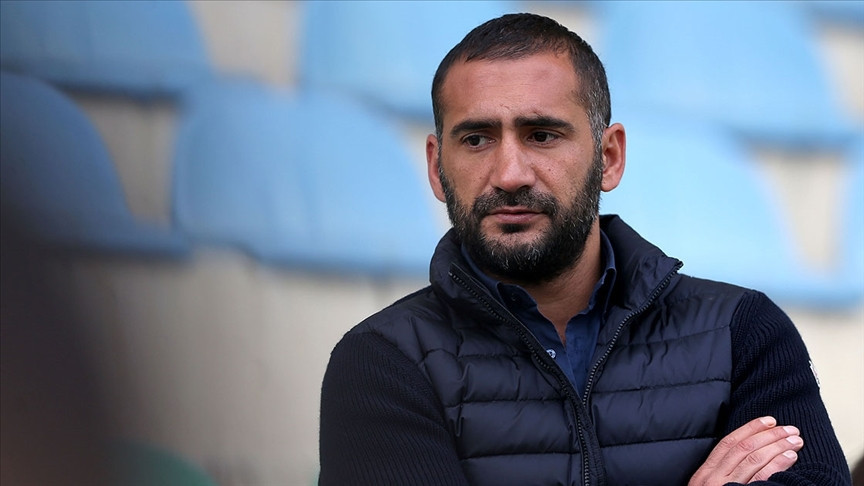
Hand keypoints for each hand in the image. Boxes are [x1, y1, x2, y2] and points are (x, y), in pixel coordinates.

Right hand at [688, 416, 803, 485]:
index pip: (729, 442)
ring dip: (777, 446)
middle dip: (769, 435)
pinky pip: (762, 477)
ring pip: (754, 459)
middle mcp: (714, 478)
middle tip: (789, 428)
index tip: (768, 420)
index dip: (750, 428)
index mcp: (705, 473)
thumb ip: (720, 473)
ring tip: (795, 440)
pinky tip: (789, 457)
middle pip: (744, 448)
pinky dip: (777, 464)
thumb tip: (745, 456)